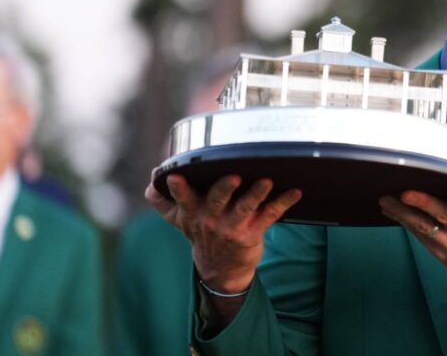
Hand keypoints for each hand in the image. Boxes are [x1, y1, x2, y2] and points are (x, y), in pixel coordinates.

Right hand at [145, 173, 301, 293]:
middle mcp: (212, 219)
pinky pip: (270, 215)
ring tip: (267, 181)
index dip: (178, 188)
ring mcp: (233, 227)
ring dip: (256, 193)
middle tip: (233, 176)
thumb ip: (165, 202)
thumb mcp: (180, 221)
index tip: (174, 176)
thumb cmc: (202, 235)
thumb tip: (150, 183)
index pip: (182, 199)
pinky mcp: (253, 232)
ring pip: (245, 207)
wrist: (220, 270)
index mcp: (193, 212)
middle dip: (224, 188)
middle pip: (216, 200)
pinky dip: (284, 203)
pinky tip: (295, 192)